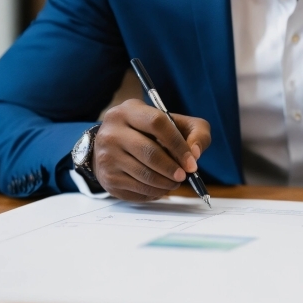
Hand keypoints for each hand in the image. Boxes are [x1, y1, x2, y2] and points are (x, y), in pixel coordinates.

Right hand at [92, 99, 210, 201]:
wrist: (114, 144)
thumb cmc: (152, 132)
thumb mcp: (175, 122)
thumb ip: (196, 131)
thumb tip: (195, 154)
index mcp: (129, 110)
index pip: (157, 123)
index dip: (178, 144)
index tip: (191, 161)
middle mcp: (112, 132)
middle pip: (150, 153)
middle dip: (172, 168)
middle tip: (184, 175)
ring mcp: (107, 156)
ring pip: (144, 175)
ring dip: (166, 183)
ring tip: (175, 181)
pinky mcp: (108, 178)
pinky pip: (137, 189)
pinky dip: (155, 192)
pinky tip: (161, 186)